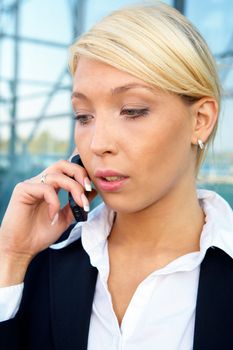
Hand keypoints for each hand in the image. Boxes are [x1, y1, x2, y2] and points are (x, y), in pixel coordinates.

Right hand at [0, 159, 96, 283]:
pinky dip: (55, 202)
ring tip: (80, 205)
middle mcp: (40, 182)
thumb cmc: (40, 234)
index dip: (81, 173)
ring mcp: (31, 184)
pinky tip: (53, 216)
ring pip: (57, 175)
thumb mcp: (65, 218)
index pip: (67, 170)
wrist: (21, 249)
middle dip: (79, 173)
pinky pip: (46, 188)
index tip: (91, 188)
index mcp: (50, 186)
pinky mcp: (23, 190)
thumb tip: (92, 191)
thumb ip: (76, 204)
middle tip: (87, 188)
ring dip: (74, 189)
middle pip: (62, 164)